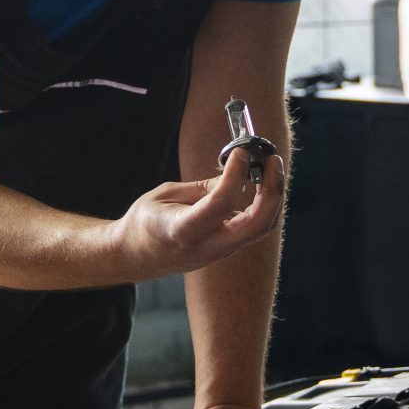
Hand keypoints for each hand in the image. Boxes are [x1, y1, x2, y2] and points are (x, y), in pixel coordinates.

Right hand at [111, 146, 285, 279]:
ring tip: (269, 167)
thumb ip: (203, 188)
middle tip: (273, 161)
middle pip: (257, 226)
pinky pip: (252, 229)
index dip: (235, 175)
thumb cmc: (145, 221)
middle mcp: (206, 247)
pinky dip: (263, 204)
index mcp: (182, 230)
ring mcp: (218, 253)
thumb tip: (234, 174)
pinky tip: (258, 184)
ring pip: (261, 229)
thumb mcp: (166, 194)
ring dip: (272, 197)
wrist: (135, 256)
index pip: (221, 204)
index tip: (241, 152)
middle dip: (272, 191)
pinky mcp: (225, 252)